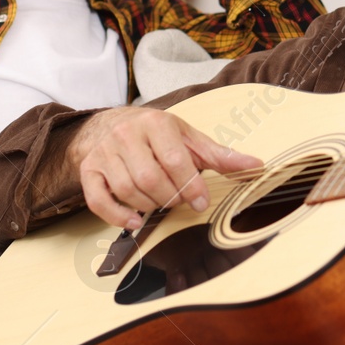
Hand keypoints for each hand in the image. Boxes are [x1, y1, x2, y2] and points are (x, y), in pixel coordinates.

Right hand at [73, 106, 262, 229]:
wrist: (110, 125)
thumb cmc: (155, 134)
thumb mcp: (188, 138)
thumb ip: (219, 155)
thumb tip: (256, 164)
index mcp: (155, 123)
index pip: (174, 159)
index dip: (190, 185)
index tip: (201, 201)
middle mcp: (126, 135)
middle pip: (150, 178)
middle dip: (171, 197)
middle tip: (180, 200)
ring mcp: (104, 153)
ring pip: (127, 190)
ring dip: (150, 206)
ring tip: (161, 202)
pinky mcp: (89, 171)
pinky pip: (98, 200)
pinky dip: (117, 216)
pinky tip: (135, 221)